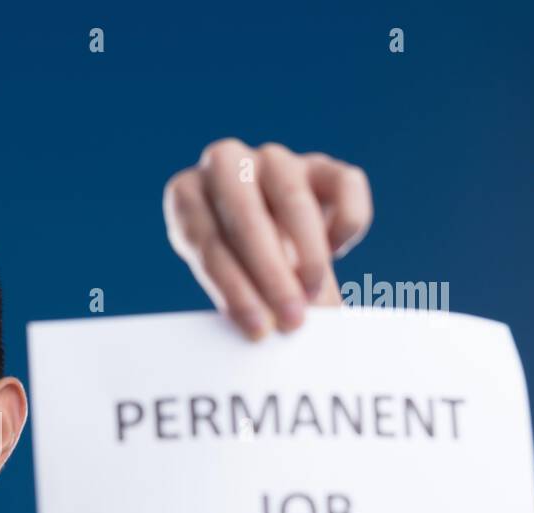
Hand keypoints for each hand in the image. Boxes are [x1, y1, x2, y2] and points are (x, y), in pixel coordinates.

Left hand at [163, 138, 372, 339]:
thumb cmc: (237, 267)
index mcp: (187, 194)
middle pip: (246, 215)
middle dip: (271, 274)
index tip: (258, 328)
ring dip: (309, 256)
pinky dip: (344, 226)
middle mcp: (226, 165)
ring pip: (293, 199)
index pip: (206, 241)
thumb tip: (266, 331)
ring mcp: (274, 161)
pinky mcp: (322, 165)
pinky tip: (336, 252)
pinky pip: (345, 186)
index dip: (233, 288)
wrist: (270, 238)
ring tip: (314, 298)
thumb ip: (241, 299)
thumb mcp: (226, 280)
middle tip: (292, 319)